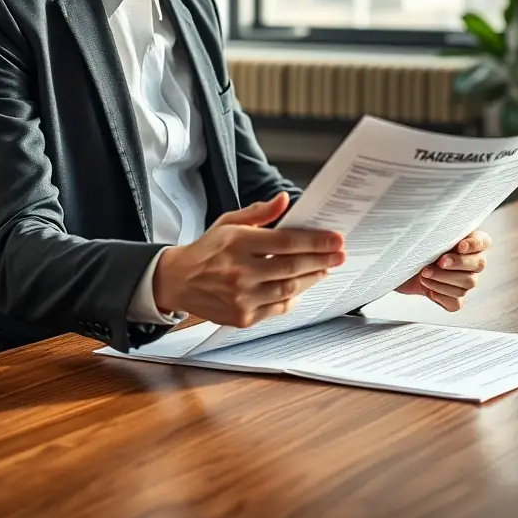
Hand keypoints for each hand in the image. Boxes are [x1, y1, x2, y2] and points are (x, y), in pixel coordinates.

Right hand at [153, 192, 344, 326]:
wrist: (178, 281)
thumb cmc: (207, 249)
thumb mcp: (228, 222)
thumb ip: (259, 213)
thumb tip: (284, 200)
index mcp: (237, 243)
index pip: (285, 242)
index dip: (315, 242)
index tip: (335, 239)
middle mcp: (239, 272)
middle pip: (292, 267)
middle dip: (322, 260)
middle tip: (339, 254)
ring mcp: (241, 298)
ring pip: (289, 289)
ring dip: (312, 278)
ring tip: (325, 269)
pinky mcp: (242, 317)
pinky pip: (278, 309)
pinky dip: (293, 298)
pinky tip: (302, 287)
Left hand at [395, 231, 490, 311]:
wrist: (397, 266)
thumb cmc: (413, 246)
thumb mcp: (422, 233)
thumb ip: (434, 228)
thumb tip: (433, 217)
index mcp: (467, 241)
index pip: (483, 241)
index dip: (474, 244)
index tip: (458, 246)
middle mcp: (470, 262)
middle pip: (479, 264)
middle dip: (457, 263)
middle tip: (439, 261)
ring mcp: (464, 281)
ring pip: (467, 283)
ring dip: (443, 279)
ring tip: (423, 274)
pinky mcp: (454, 299)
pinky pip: (455, 302)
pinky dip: (441, 295)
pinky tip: (427, 288)